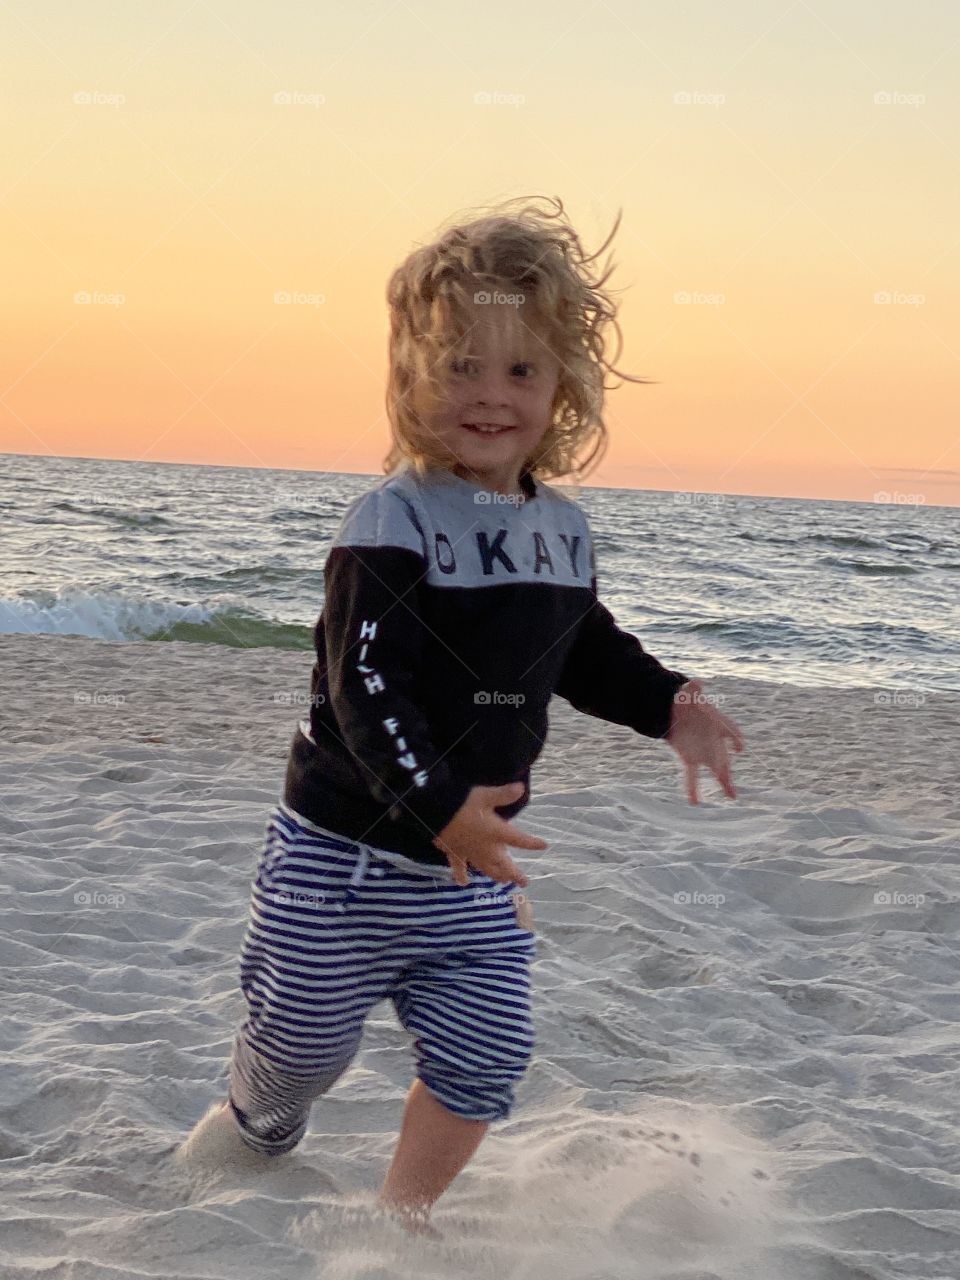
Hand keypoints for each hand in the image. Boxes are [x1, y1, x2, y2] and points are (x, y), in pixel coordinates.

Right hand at [432, 782, 545, 886]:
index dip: (532, 843)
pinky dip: (461, 875)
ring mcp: (470, 853)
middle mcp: (486, 847)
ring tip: (503, 882)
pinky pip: (459, 867)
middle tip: (524, 883)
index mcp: (497, 833)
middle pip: (504, 864)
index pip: (519, 840)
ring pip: (487, 869)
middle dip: (515, 874)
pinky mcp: (454, 853)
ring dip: (496, 875)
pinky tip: (463, 882)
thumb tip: (521, 788)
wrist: (436, 813)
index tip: (544, 846)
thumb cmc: (463, 803)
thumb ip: (504, 794)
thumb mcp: (485, 795)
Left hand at [665, 679, 744, 803]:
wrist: (673, 710)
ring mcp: (704, 751)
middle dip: (728, 769)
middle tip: (733, 786)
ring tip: (732, 796)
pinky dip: (693, 787)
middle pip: (725, 756)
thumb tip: (697, 682)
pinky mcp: (690, 758)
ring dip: (723, 782)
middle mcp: (715, 740)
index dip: (735, 737)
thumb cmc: (687, 701)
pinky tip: (694, 801)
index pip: (731, 731)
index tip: (739, 745)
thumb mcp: (688, 692)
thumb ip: (693, 689)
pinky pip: (692, 775)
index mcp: (719, 724)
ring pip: (716, 768)